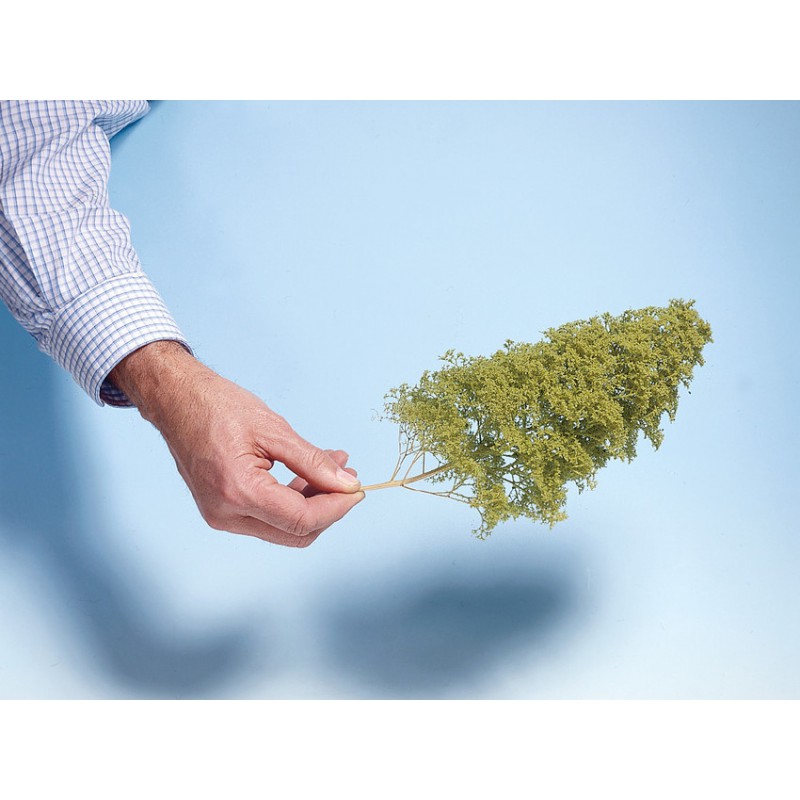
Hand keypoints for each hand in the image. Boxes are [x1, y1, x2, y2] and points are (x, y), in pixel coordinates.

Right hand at [109, 341, 364, 546]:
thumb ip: (313, 462)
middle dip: (328, 508)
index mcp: (238, 492)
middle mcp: (226, 514)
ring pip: (283, 528)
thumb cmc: (218, 407)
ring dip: (313, 503)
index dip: (336, 507)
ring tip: (334, 467)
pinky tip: (308, 474)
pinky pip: (267, 517)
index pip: (301, 519)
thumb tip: (347, 484)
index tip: (357, 489)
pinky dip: (292, 500)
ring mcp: (221, 516)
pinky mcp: (222, 510)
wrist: (177, 401)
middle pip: (294, 533)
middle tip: (349, 479)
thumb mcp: (274, 430)